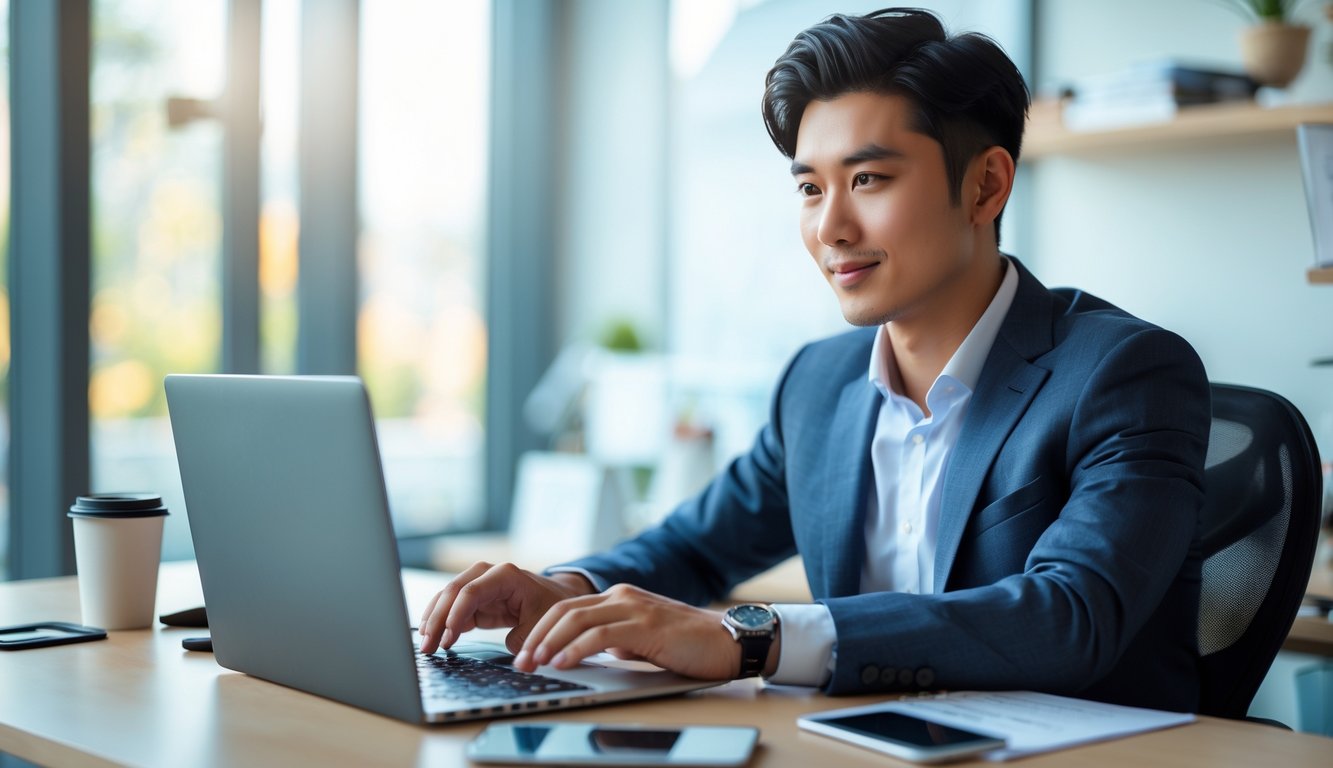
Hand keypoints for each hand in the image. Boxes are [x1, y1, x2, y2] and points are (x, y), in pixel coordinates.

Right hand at [417, 561, 593, 654]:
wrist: (557, 598)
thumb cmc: (551, 607)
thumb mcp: (542, 624)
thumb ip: (524, 639)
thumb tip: (514, 658)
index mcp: (506, 576)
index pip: (472, 591)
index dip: (456, 614)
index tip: (447, 638)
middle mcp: (488, 574)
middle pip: (453, 591)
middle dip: (438, 618)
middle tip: (427, 644)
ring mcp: (479, 584)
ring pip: (448, 597)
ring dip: (434, 619)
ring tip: (425, 644)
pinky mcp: (476, 599)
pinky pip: (453, 607)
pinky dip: (441, 621)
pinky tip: (432, 636)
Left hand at [513, 583, 742, 680]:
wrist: (729, 640)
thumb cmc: (690, 644)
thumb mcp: (644, 640)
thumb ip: (618, 641)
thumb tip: (593, 654)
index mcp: (620, 598)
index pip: (568, 609)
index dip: (541, 630)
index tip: (525, 652)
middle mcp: (622, 596)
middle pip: (564, 611)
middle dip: (536, 637)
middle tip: (519, 661)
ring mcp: (634, 607)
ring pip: (576, 619)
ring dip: (548, 643)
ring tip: (532, 664)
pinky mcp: (645, 624)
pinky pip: (600, 634)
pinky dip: (575, 649)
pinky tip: (562, 662)